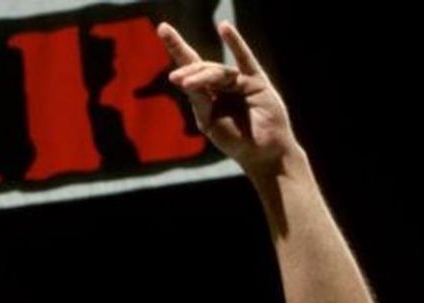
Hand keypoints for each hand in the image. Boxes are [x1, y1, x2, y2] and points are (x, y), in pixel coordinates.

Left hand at [158, 22, 296, 170]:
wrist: (260, 152)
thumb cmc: (234, 140)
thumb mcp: (209, 121)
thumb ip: (200, 100)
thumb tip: (185, 80)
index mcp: (205, 94)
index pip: (187, 69)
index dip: (176, 48)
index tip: (162, 28)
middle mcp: (220, 84)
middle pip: (200, 68)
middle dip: (187, 69)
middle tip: (174, 78)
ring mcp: (239, 81)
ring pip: (218, 72)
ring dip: (203, 76)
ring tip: (187, 83)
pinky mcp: (256, 81)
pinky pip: (245, 60)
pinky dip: (235, 43)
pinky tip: (224, 28)